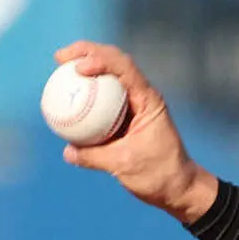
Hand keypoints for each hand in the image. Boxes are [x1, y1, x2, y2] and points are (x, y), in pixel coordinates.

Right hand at [54, 41, 217, 224]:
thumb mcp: (125, 165)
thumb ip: (94, 157)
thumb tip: (68, 150)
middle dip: (88, 52)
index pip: (125, 69)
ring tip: (60, 67)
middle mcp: (143, 98)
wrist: (178, 187)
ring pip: (109, 77)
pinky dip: (87, 93)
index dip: (101, 59)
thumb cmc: (159, 174)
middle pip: (115, 63)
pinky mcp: (127, 118)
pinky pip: (103, 100)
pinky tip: (67, 96)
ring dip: (87, 66)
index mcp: (149, 101)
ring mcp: (135, 106)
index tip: (78, 68)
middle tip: (60, 58)